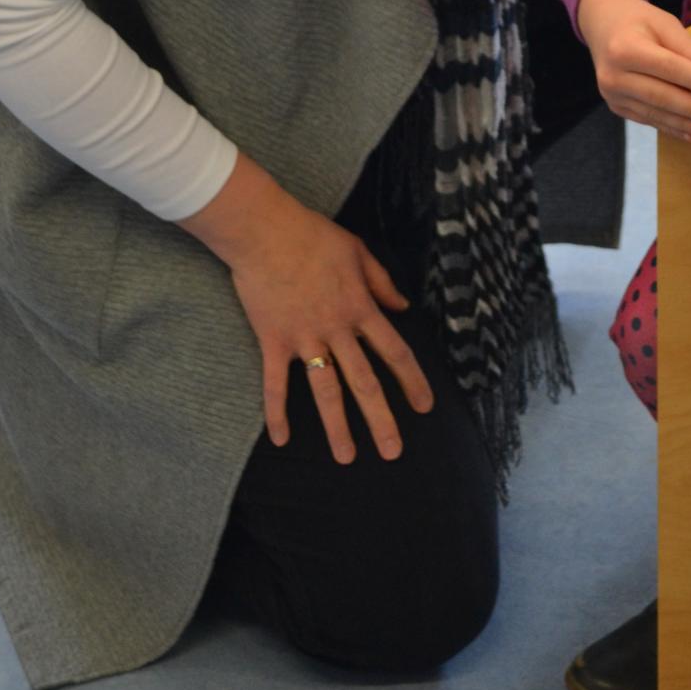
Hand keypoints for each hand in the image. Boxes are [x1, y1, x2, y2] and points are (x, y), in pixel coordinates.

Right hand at [180, 153, 433, 464]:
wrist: (266, 232)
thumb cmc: (313, 236)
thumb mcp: (359, 252)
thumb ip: (382, 283)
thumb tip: (403, 307)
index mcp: (360, 308)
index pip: (394, 352)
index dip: (412, 381)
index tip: (424, 407)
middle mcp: (337, 329)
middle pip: (364, 382)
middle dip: (381, 419)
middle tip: (394, 452)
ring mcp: (304, 338)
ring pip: (326, 391)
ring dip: (337, 427)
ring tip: (347, 457)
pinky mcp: (273, 341)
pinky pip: (275, 384)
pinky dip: (277, 412)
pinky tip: (281, 439)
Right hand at [577, 0, 690, 141]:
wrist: (603, 26)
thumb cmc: (638, 22)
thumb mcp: (664, 23)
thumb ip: (687, 47)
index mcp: (624, 48)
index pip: (666, 67)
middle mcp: (613, 74)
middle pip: (660, 95)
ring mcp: (612, 94)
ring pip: (654, 112)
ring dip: (684, 124)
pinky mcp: (616, 106)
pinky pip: (648, 119)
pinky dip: (671, 127)